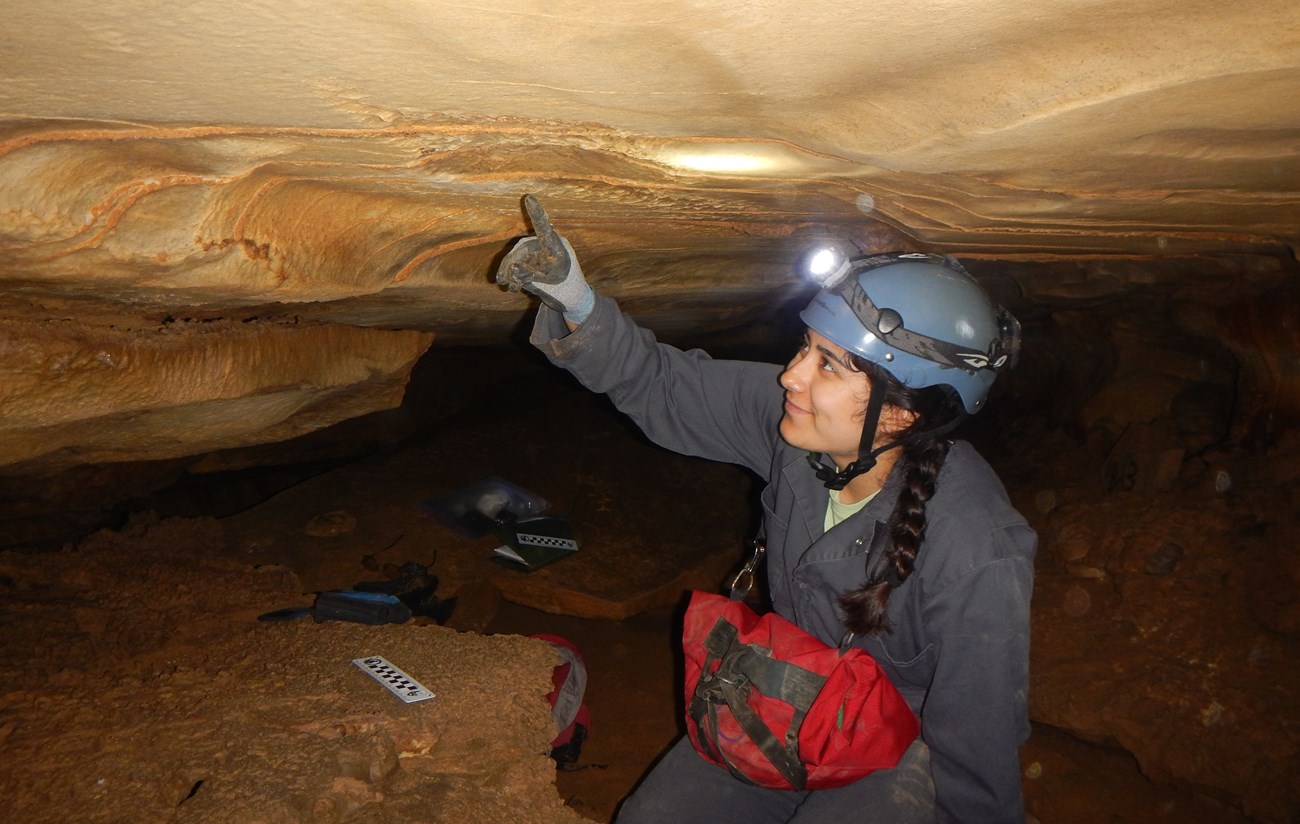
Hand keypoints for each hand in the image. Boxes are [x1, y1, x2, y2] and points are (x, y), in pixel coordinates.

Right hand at [496, 194, 594, 322]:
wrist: (568, 294)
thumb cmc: (565, 286)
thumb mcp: (551, 284)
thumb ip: (532, 276)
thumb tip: (513, 267)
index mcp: (555, 246)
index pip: (543, 226)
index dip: (536, 212)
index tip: (529, 197)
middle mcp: (541, 244)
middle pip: (520, 251)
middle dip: (512, 268)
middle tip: (510, 283)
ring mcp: (532, 251)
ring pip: (513, 258)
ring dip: (508, 273)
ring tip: (510, 287)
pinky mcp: (526, 259)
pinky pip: (512, 263)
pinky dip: (508, 274)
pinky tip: (509, 285)